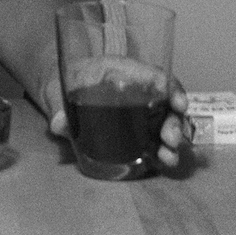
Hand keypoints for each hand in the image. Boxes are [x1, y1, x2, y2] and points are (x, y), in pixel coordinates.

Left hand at [46, 71, 190, 171]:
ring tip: (169, 157)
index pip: (154, 75)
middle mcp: (137, 90)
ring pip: (164, 122)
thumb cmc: (62, 83)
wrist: (58, 94)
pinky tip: (164, 162)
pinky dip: (163, 150)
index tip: (179, 104)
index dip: (171, 87)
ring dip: (172, 141)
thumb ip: (57, 104)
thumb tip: (58, 123)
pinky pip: (155, 139)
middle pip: (165, 102)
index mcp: (121, 72)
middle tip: (170, 139)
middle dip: (173, 121)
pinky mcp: (135, 131)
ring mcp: (138, 112)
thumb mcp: (56, 89)